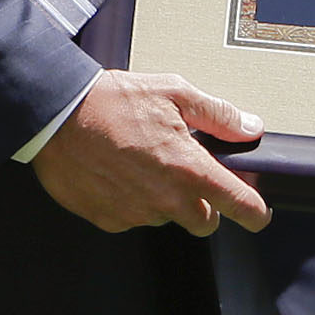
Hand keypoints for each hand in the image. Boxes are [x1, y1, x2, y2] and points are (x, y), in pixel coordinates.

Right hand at [37, 72, 270, 238]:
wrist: (57, 115)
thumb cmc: (112, 101)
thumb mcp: (173, 92)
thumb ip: (217, 114)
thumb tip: (249, 127)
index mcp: (190, 169)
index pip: (239, 206)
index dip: (255, 214)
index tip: (258, 215)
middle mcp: (167, 199)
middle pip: (204, 222)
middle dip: (203, 205)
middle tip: (185, 177)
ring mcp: (136, 213)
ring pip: (165, 219)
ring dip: (163, 201)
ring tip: (141, 166)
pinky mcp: (108, 219)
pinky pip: (131, 219)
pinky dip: (131, 203)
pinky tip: (118, 175)